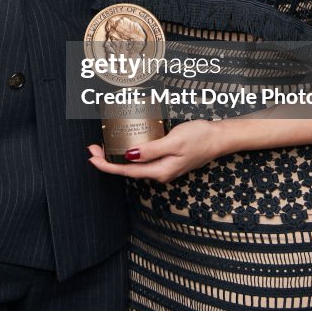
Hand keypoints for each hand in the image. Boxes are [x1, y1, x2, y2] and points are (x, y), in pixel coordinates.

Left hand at [87, 119, 234, 182]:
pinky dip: (129, 153)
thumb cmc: (200, 138)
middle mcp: (160, 172)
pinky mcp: (166, 159)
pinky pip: (143, 160)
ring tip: (102, 147)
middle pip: (127, 170)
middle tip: (92, 148)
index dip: (106, 165)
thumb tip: (128, 156)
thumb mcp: (173, 141)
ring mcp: (163, 167)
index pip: (126, 171)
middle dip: (107, 161)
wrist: (219, 138)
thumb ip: (151, 150)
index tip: (92, 156)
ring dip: (116, 157)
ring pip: (134, 165)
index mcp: (160, 171)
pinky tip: (125, 145)